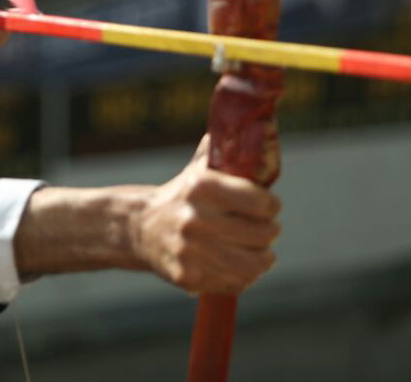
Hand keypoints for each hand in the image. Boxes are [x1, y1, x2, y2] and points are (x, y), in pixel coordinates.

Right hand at [129, 135, 279, 294]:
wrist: (140, 228)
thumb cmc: (180, 196)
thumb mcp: (196, 170)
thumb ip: (221, 152)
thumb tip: (245, 128)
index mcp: (201, 187)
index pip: (260, 202)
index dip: (271, 205)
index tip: (270, 206)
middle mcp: (195, 218)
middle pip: (261, 234)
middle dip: (270, 232)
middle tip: (267, 230)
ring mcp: (191, 251)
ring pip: (252, 264)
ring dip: (264, 259)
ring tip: (263, 253)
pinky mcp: (189, 276)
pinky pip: (235, 283)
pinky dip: (245, 277)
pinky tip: (242, 267)